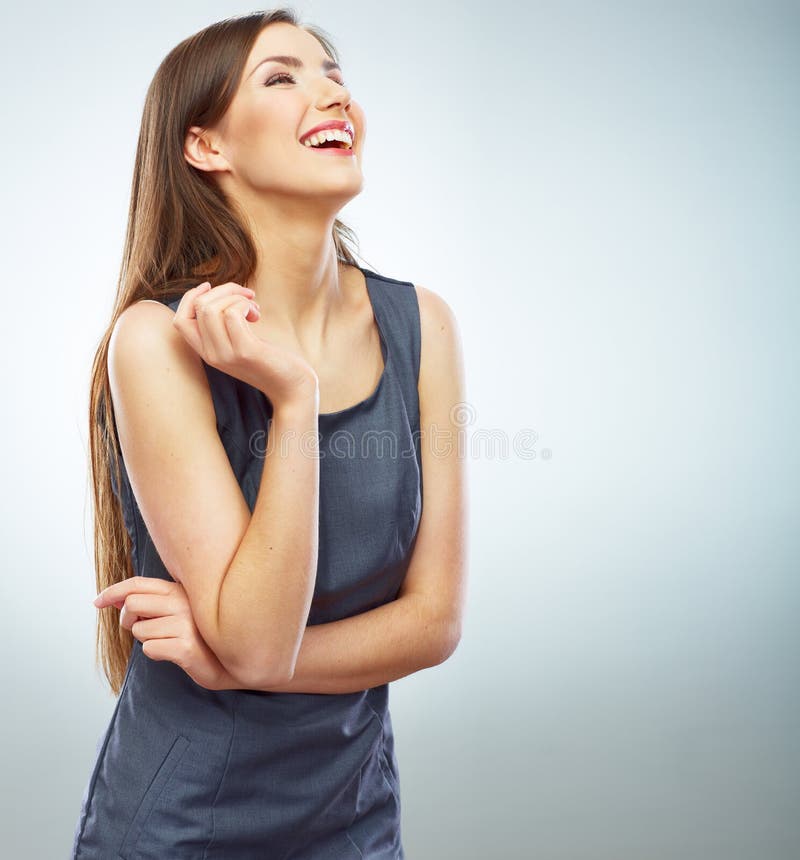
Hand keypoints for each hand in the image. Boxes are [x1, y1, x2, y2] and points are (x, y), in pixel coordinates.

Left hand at [93, 576, 239, 690]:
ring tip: (169, 641)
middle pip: (132, 605)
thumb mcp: (183, 611)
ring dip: (147, 640)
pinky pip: (150, 649)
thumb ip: (156, 601)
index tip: (98, 602)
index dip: (113, 591)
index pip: (139, 584)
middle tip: (139, 627)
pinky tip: (175, 653)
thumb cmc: (206, 635)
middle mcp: (184, 602)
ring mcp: (186, 624)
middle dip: (128, 620)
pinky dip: (156, 653)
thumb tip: (117, 599)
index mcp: (182, 590)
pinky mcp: (186, 647)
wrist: (240, 660)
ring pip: (140, 631)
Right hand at [172, 281, 318, 409]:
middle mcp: (211, 355)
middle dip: (223, 290)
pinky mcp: (245, 351)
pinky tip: (256, 315)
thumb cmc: (270, 360)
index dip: (191, 297)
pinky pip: (232, 314)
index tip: (212, 287)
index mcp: (207, 352)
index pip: (180, 320)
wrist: (292, 387)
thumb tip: (218, 291)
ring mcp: (226, 354)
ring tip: (253, 308)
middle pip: (199, 307)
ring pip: (211, 308)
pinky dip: (244, 305)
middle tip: (247, 297)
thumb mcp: (240, 342)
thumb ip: (225, 325)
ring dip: (235, 297)